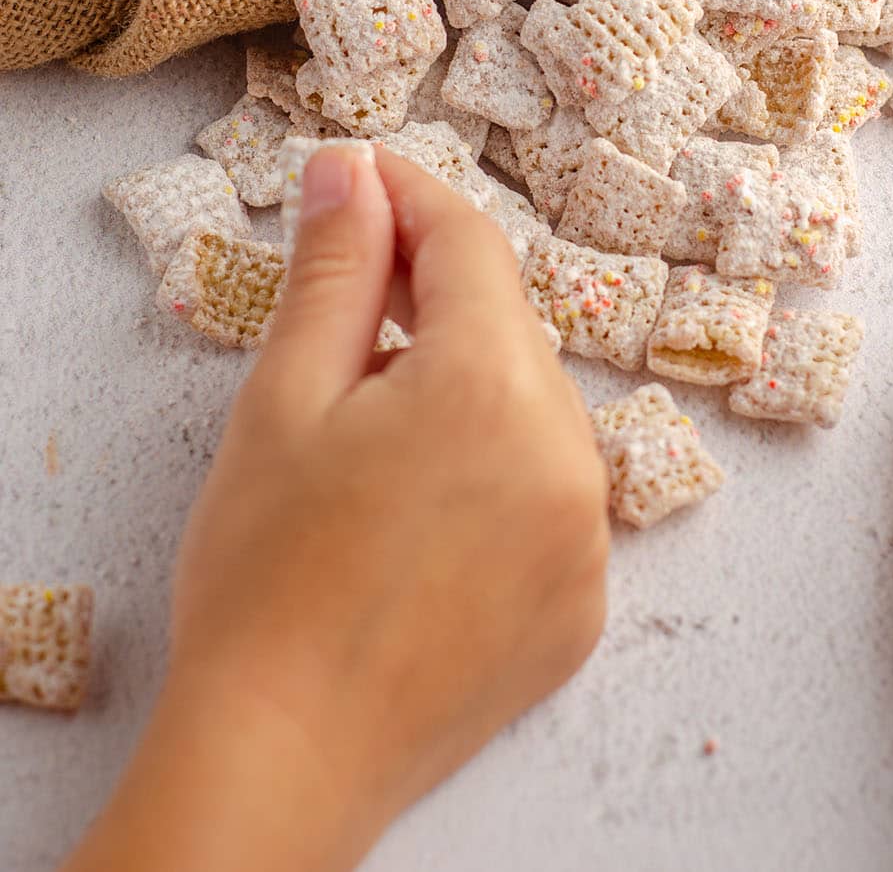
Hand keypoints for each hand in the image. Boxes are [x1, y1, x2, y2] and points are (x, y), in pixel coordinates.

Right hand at [63, 145, 608, 871]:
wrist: (282, 759)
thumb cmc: (267, 581)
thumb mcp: (287, 399)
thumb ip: (336, 270)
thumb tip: (352, 171)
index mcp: (494, 389)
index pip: (470, 246)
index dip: (410, 199)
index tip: (362, 178)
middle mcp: (570, 455)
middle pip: (504, 329)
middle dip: (429, 307)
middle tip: (341, 324)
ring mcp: (587, 538)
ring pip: (528, 410)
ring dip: (462, 395)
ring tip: (368, 449)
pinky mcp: (582, 604)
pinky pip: (547, 495)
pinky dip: (494, 479)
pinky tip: (415, 517)